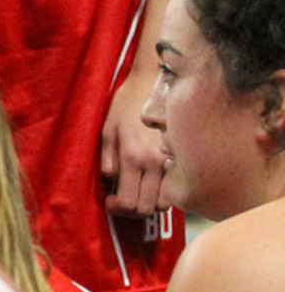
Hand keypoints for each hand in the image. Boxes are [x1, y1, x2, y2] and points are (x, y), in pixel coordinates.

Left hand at [103, 70, 166, 217]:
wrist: (154, 82)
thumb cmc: (126, 104)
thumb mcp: (107, 130)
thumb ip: (107, 160)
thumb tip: (111, 183)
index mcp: (132, 157)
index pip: (129, 203)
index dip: (119, 208)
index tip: (112, 199)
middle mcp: (155, 163)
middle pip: (148, 209)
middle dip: (134, 210)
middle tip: (124, 197)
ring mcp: (172, 161)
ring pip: (166, 202)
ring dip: (152, 202)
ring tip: (140, 190)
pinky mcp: (183, 156)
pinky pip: (178, 187)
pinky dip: (167, 192)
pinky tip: (156, 181)